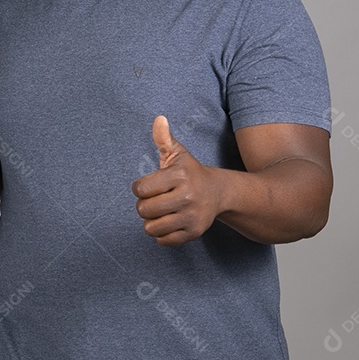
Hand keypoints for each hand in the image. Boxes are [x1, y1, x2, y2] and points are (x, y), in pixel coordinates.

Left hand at [131, 116, 222, 245]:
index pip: (140, 188)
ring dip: (151, 221)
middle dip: (144, 205)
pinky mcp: (194, 233)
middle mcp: (187, 197)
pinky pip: (163, 241)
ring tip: (160, 212)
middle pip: (143, 210)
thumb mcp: (178, 153)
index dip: (139, 188)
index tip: (149, 185)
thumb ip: (164, 138)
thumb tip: (159, 119)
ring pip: (151, 228)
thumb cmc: (190, 172)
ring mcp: (191, 216)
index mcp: (179, 176)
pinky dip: (161, 234)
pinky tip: (169, 222)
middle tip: (154, 200)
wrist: (219, 192)